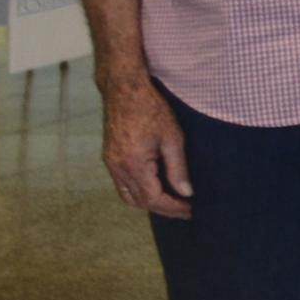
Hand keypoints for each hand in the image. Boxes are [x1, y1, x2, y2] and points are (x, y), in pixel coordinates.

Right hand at [102, 77, 193, 218]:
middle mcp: (117, 167)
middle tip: (185, 209)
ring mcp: (110, 163)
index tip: (190, 210)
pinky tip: (156, 186)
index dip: (173, 208)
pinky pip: (122, 184)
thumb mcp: (172, 138)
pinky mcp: (109, 157)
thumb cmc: (151, 108)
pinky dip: (138, 191)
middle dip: (163, 208)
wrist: (124, 89)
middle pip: (140, 201)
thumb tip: (186, 193)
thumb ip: (178, 169)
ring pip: (128, 196)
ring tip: (172, 201)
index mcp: (133, 163)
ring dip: (149, 202)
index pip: (153, 198)